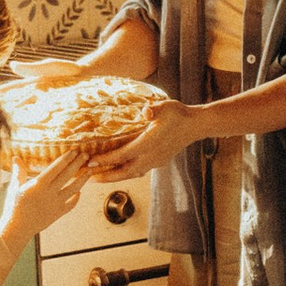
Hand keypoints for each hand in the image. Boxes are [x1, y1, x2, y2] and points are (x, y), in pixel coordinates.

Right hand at [2, 154, 90, 248]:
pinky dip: (77, 197)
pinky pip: (71, 204)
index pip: (56, 167)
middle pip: (67, 175)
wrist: (17, 228)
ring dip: (83, 179)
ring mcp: (56, 203)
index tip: (74, 151)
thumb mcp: (14, 186)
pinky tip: (79, 192)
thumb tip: (16, 157)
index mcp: (39, 184)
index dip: (66, 158)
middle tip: (86, 155)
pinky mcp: (58, 213)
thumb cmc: (13, 206)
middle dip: (78, 164)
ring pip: (74, 189)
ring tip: (89, 171)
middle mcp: (50, 192)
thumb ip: (18, 171)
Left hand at [79, 95, 200, 177]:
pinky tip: (119, 170)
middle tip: (89, 177)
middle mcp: (151, 156)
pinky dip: (126, 172)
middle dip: (106, 176)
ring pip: (131, 173)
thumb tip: (145, 111)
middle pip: (124, 172)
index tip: (91, 162)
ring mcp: (155, 161)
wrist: (196, 125)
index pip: (123, 155)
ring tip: (100, 177)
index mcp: (149, 144)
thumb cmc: (178, 114)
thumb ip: (153, 110)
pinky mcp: (158, 161)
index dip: (106, 160)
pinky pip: (138, 170)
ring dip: (115, 176)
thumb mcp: (165, 107)